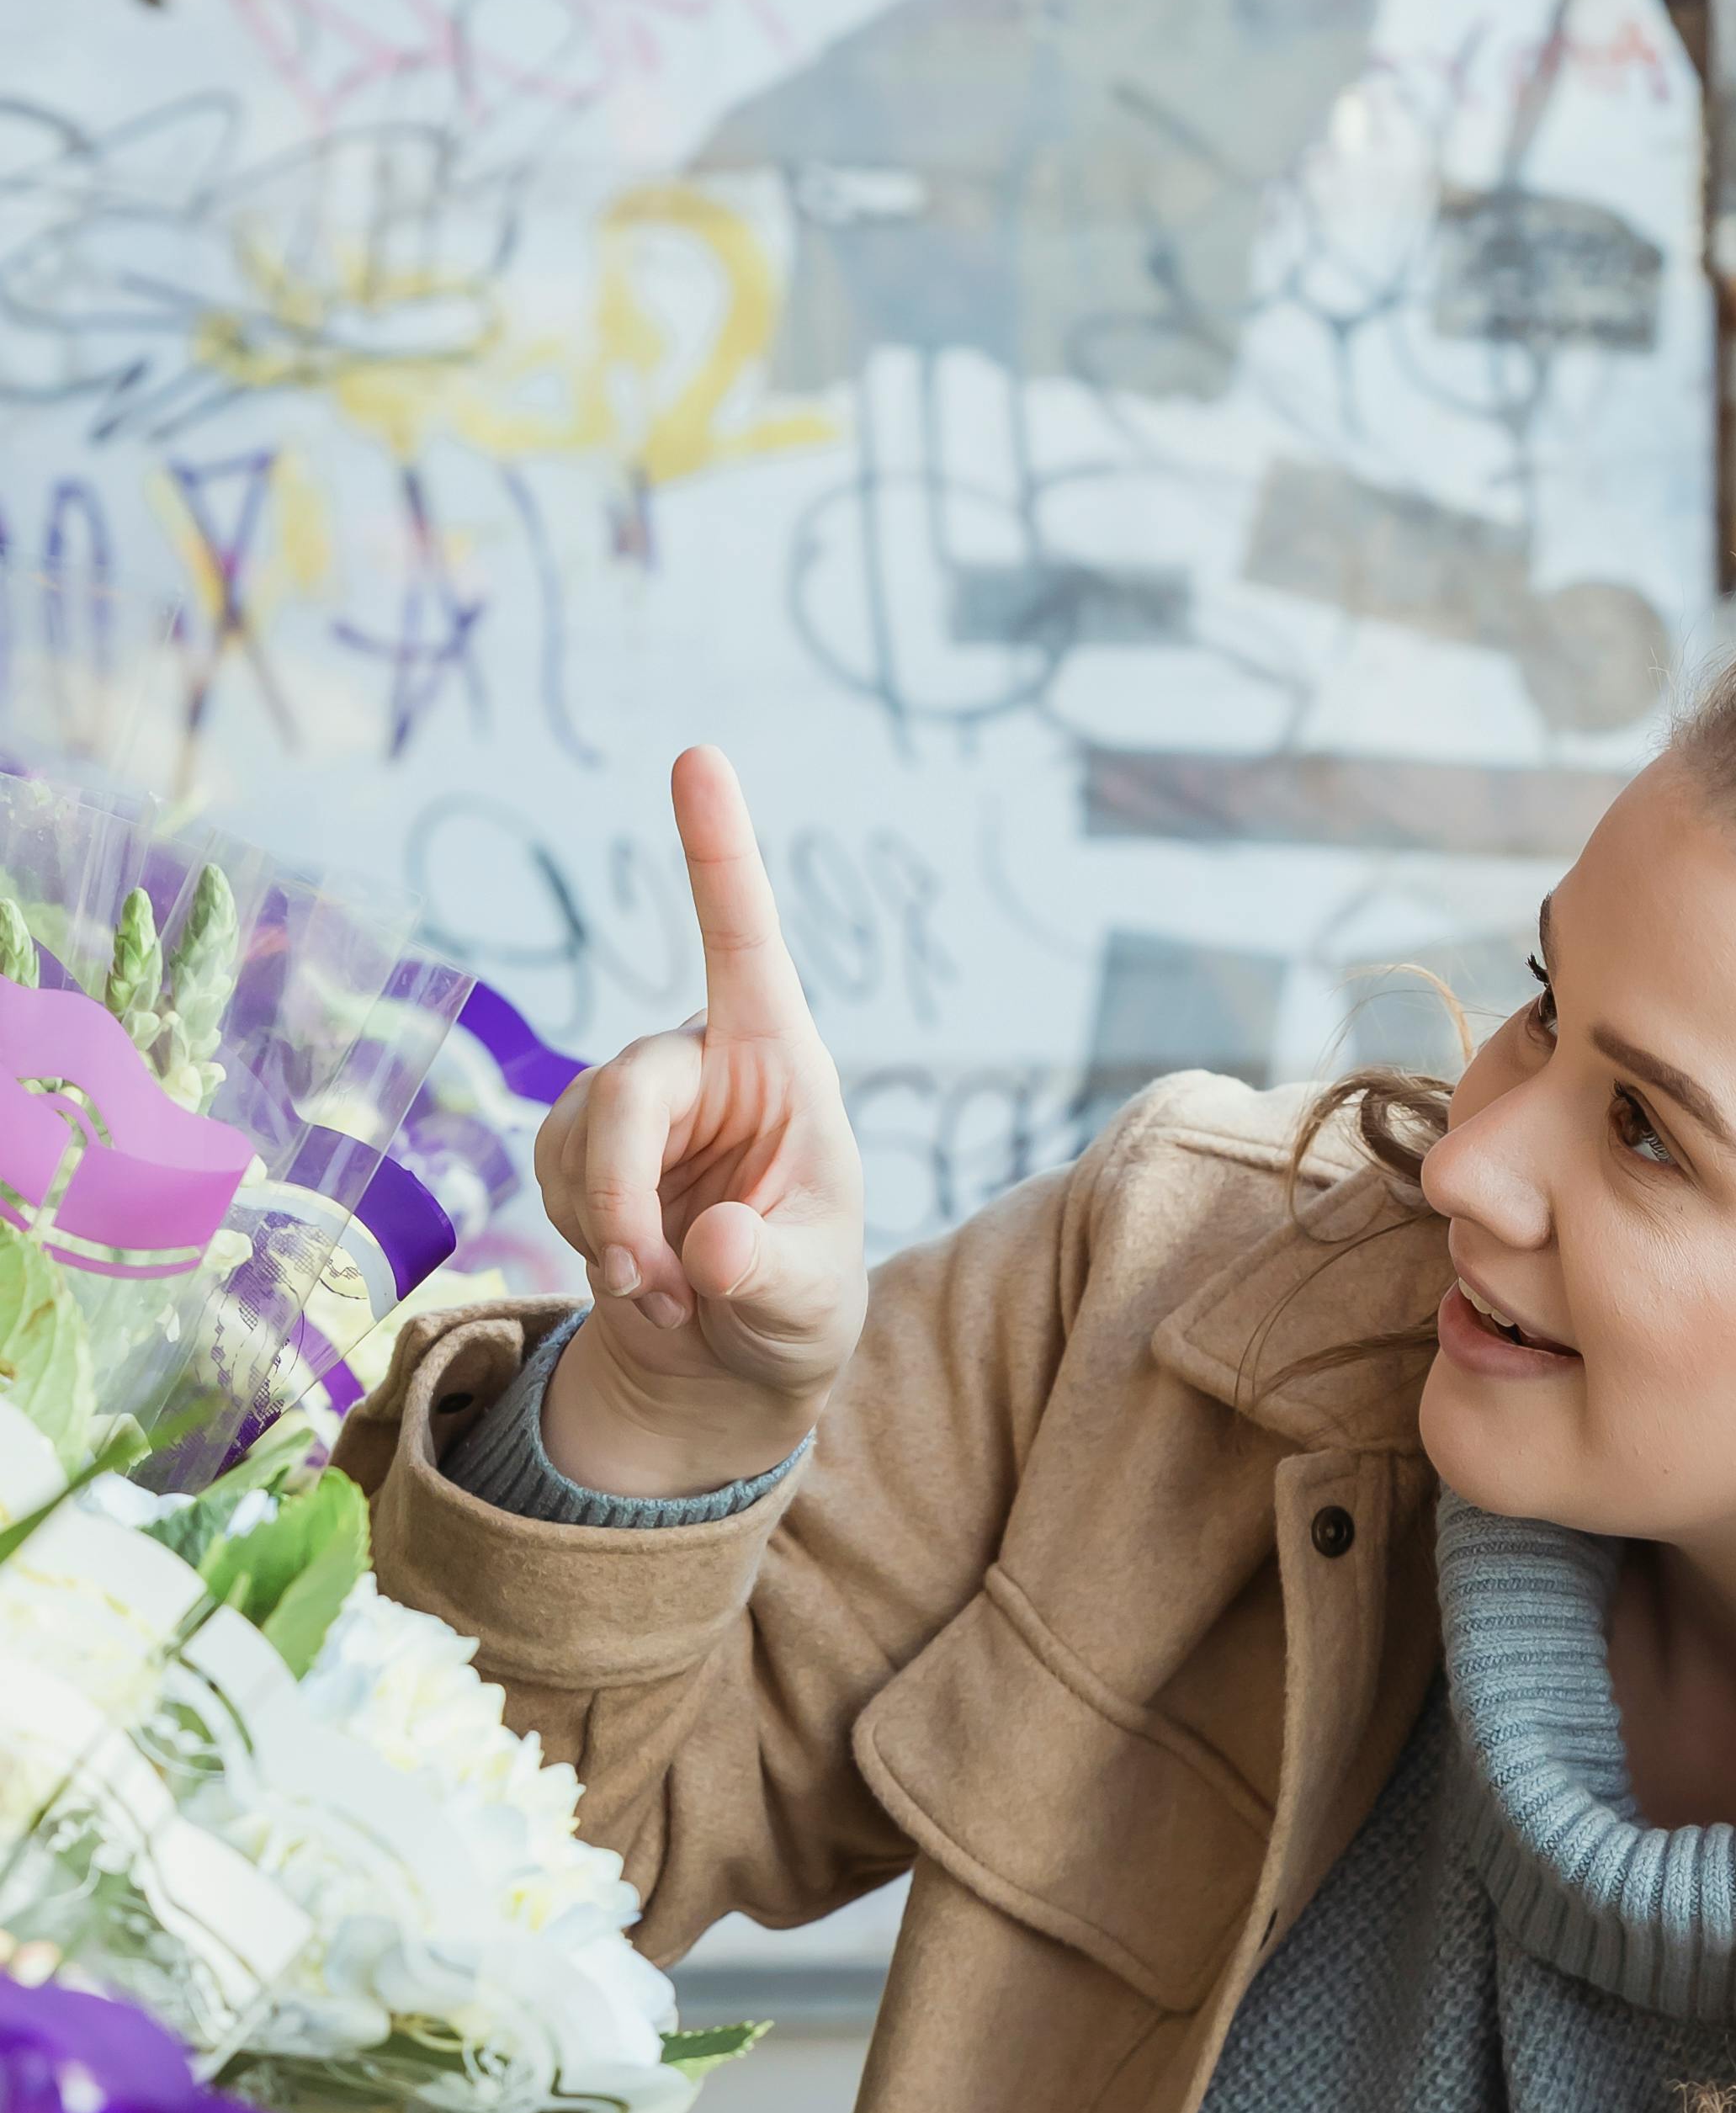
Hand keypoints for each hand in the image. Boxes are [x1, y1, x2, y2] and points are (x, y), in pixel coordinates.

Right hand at [533, 748, 868, 1496]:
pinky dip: (588, 1243)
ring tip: (675, 1297)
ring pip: (576, 1142)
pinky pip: (549, 1178)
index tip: (698, 755)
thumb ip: (770, 1276)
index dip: (718, 851)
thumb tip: (714, 1249)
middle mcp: (701, 1057)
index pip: (746, 940)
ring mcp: (630, 1098)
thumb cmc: (795, 1302)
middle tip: (654, 1288)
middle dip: (622, 1196)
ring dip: (610, 1237)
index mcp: (780, 1059)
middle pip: (624, 1092)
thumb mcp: (809, 1306)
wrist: (730, 1357)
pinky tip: (638, 1278)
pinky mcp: (577, 1139)